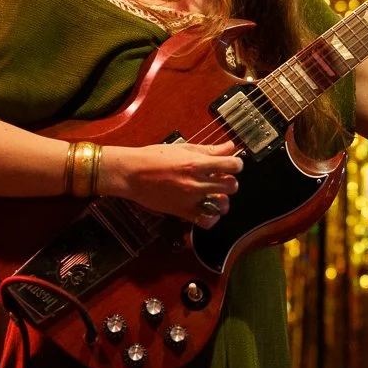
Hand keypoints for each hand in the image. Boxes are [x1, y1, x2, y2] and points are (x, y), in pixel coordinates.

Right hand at [100, 140, 241, 228]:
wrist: (131, 174)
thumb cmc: (153, 157)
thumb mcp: (182, 148)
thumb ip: (209, 149)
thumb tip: (230, 146)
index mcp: (196, 163)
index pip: (231, 165)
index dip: (236, 164)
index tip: (233, 164)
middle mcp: (195, 183)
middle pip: (231, 186)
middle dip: (230, 181)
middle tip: (222, 178)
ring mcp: (189, 199)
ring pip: (222, 204)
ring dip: (223, 199)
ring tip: (216, 194)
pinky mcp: (182, 212)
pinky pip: (207, 221)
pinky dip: (212, 217)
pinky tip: (207, 208)